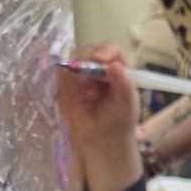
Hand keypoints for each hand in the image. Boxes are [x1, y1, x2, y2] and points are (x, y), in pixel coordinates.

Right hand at [57, 42, 140, 190]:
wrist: (101, 141)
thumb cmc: (119, 122)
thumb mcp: (127, 104)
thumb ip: (123, 84)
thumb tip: (114, 65)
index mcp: (118, 69)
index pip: (112, 50)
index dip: (105, 51)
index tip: (100, 60)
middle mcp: (99, 69)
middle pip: (90, 51)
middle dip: (88, 62)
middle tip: (89, 80)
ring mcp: (82, 76)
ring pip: (75, 62)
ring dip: (80, 76)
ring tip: (88, 96)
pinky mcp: (67, 85)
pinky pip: (63, 76)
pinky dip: (69, 84)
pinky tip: (79, 98)